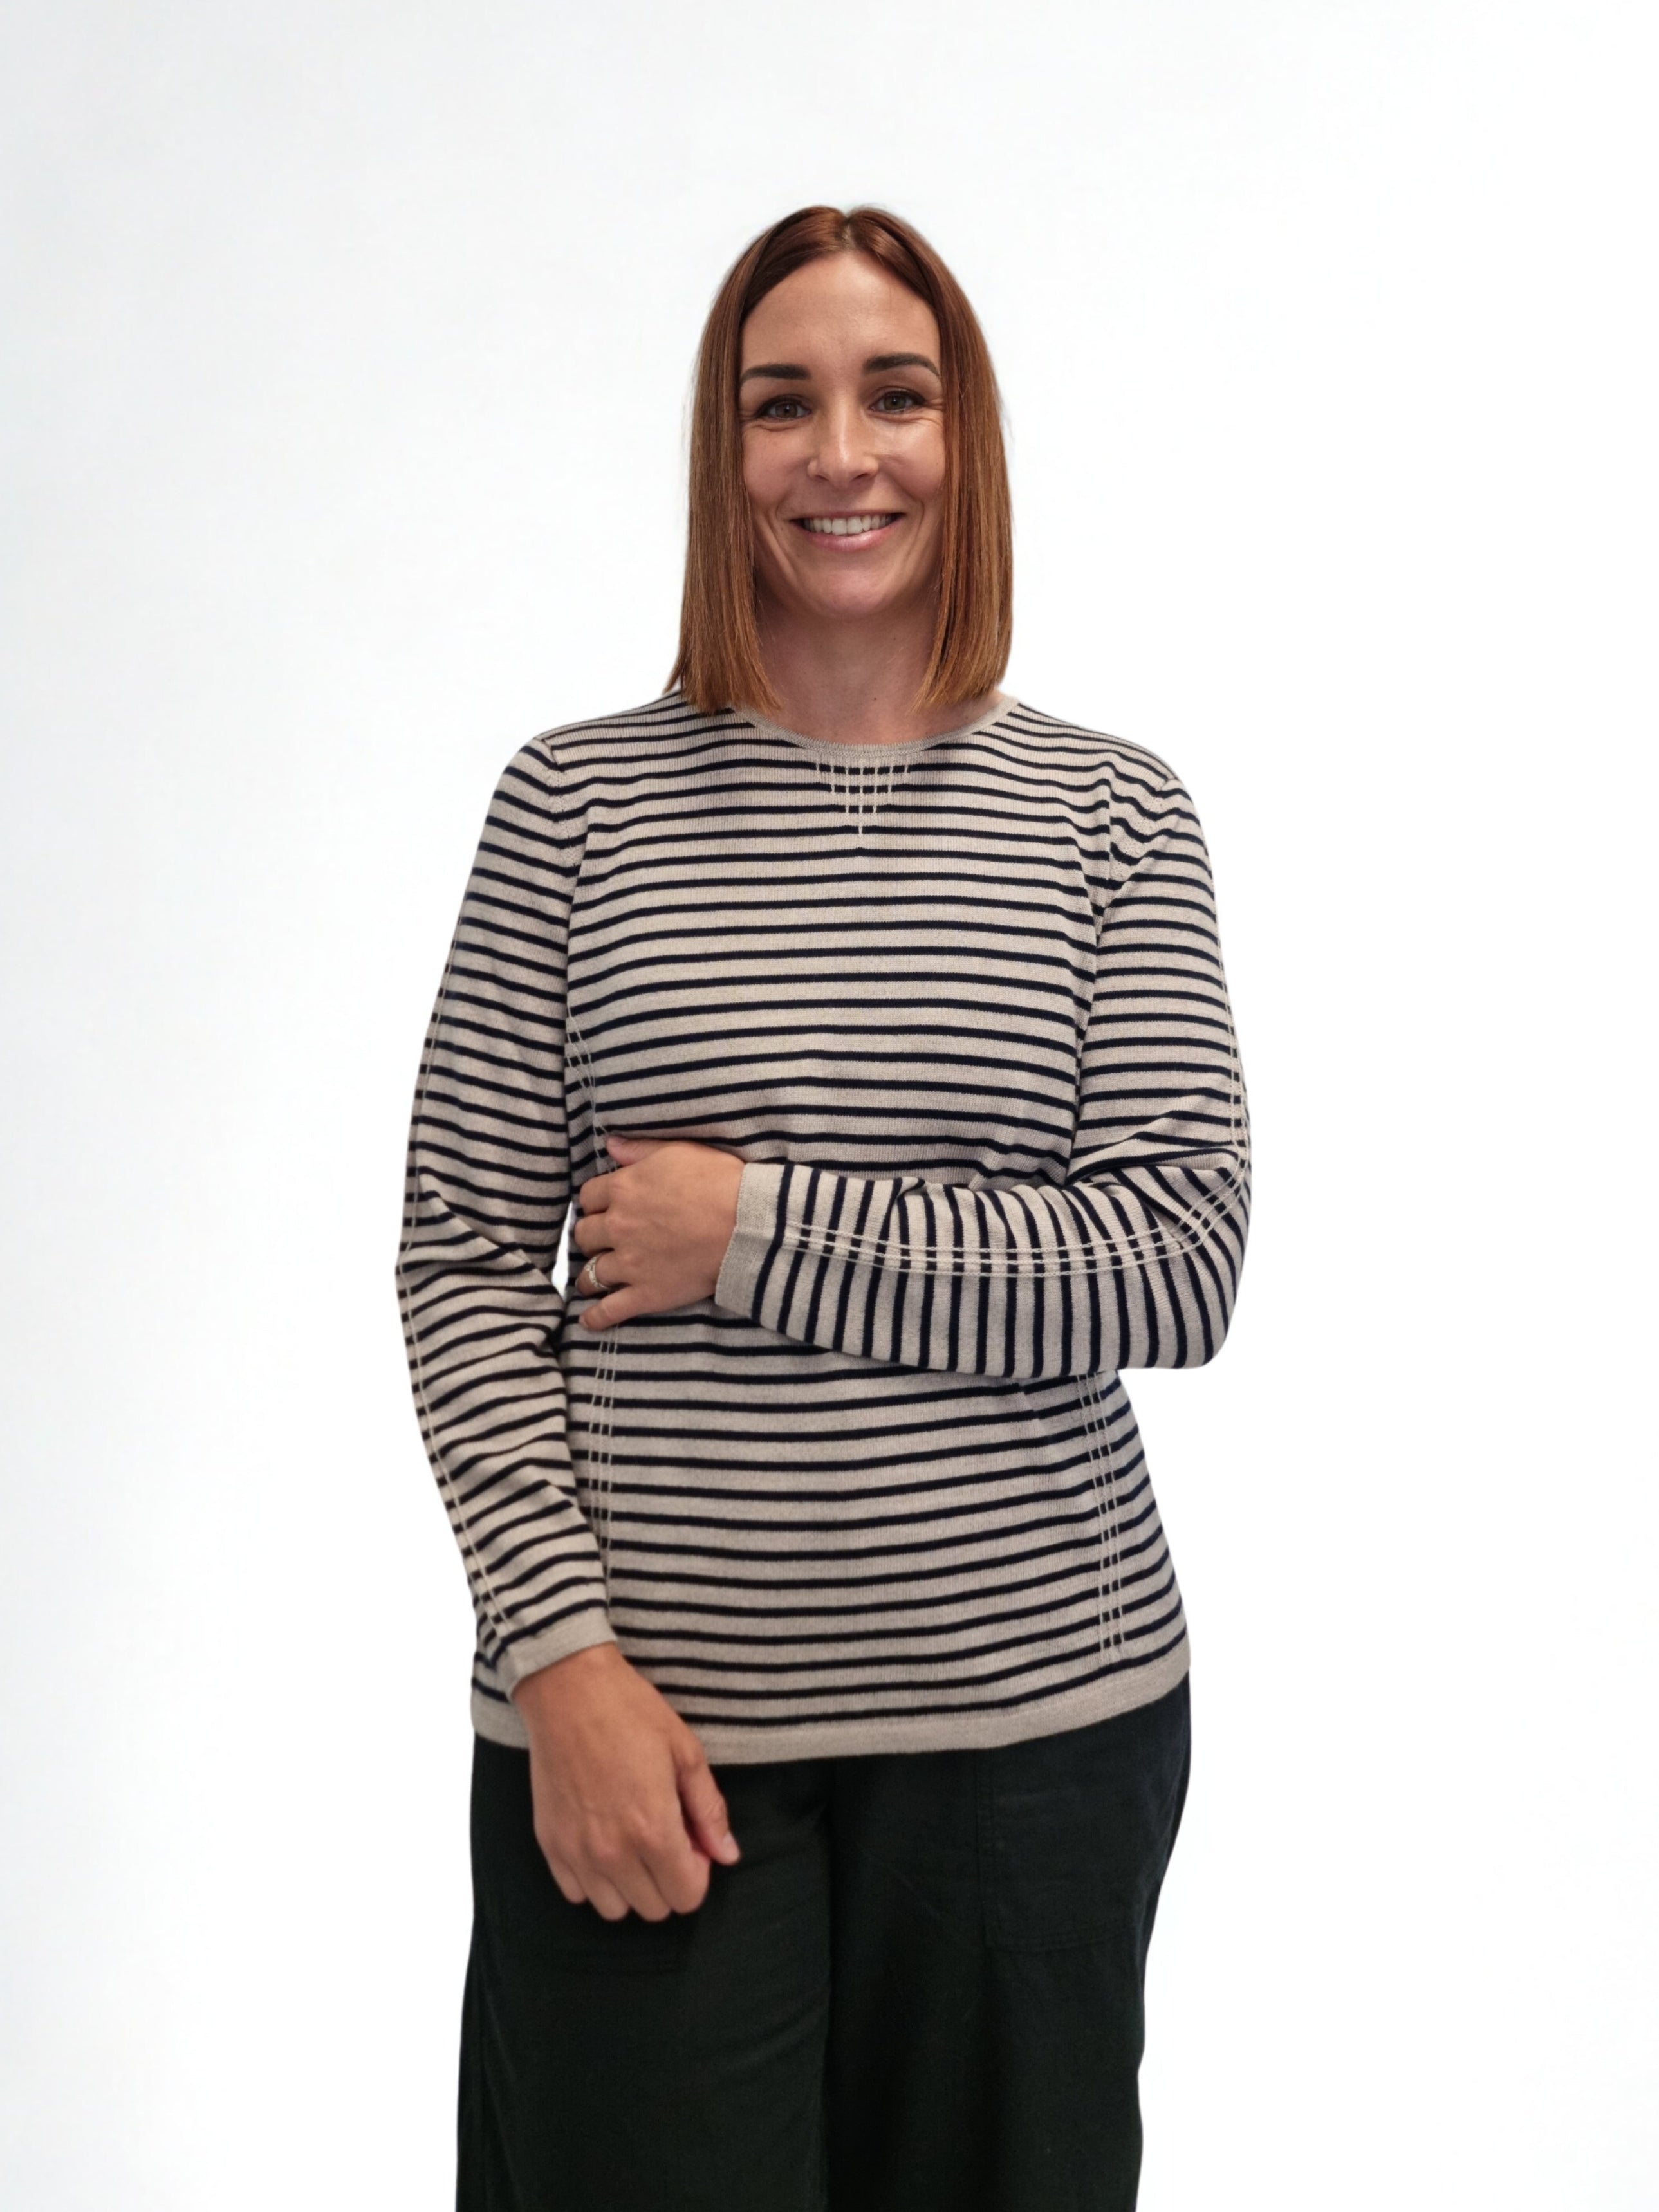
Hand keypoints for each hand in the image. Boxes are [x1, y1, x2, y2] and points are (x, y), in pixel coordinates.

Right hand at [512, 1643, 740, 1918]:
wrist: (568, 1689)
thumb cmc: (632, 1713)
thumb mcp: (686, 1753)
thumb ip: (709, 1811)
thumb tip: (727, 1855)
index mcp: (653, 1831)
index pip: (687, 1897)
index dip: (697, 1871)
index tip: (690, 1838)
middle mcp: (613, 1854)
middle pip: (654, 1908)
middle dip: (668, 1879)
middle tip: (664, 1834)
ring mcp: (576, 1852)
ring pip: (613, 1909)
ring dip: (630, 1885)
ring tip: (631, 1841)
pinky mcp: (549, 1844)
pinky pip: (576, 1893)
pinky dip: (592, 1879)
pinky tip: (600, 1841)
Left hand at [572, 1134, 744, 1330]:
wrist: (747, 1224)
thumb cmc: (719, 1182)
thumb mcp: (678, 1152)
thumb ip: (640, 1150)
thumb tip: (611, 1145)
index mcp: (623, 1190)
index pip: (589, 1197)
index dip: (596, 1202)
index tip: (604, 1207)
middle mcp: (618, 1226)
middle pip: (585, 1234)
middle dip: (592, 1236)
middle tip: (602, 1240)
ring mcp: (630, 1263)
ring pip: (591, 1273)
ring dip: (589, 1275)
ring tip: (592, 1279)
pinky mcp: (646, 1294)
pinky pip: (610, 1310)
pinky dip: (596, 1317)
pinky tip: (589, 1320)